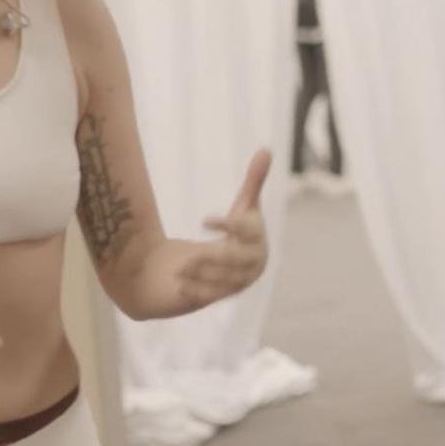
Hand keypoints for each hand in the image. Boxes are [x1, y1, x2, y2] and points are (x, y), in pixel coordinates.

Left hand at [178, 149, 271, 308]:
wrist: (240, 264)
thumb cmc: (239, 231)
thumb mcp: (245, 205)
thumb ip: (255, 180)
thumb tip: (266, 148)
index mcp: (257, 238)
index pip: (245, 231)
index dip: (227, 225)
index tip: (204, 220)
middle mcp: (253, 262)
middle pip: (234, 260)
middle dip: (212, 258)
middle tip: (190, 255)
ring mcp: (241, 281)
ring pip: (223, 281)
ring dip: (201, 275)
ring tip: (179, 269)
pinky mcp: (226, 295)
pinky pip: (213, 296)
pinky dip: (196, 292)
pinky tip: (178, 285)